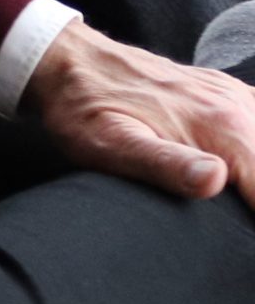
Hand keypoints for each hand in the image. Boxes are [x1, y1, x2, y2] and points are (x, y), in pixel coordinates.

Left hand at [24, 20, 254, 205]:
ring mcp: (233, 96)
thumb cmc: (84, 109)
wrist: (67, 60)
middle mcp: (237, 109)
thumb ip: (165, 164)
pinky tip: (240, 168)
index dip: (254, 224)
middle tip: (235, 228)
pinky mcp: (224, 92)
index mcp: (223, 129)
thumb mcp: (110, 144)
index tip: (242, 243)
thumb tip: (215, 180)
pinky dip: (254, 145)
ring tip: (235, 206)